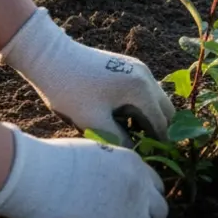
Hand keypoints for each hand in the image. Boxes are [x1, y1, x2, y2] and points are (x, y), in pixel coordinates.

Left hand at [0, 8, 174, 145]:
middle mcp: (146, 76)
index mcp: (141, 90)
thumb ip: (117, 140)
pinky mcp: (128, 66)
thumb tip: (134, 152)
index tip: (157, 160)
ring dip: (150, 117)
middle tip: (148, 149)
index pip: (161, 123)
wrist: (51, 57)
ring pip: (156, 99)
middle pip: (166, 109)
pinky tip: (123, 117)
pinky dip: (141, 106)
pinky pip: (145, 90)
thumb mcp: (92, 121)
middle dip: (160, 130)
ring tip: (133, 135)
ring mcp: (138, 68)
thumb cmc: (70, 90)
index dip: (161, 144)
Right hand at [0, 125, 167, 217]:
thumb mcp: (91, 155)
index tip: (124, 207)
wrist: (37, 176)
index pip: (156, 188)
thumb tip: (104, 187)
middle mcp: (140, 188)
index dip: (141, 200)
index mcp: (134, 165)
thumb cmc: (50, 161)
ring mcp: (132, 212)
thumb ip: (108, 171)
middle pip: (159, 214)